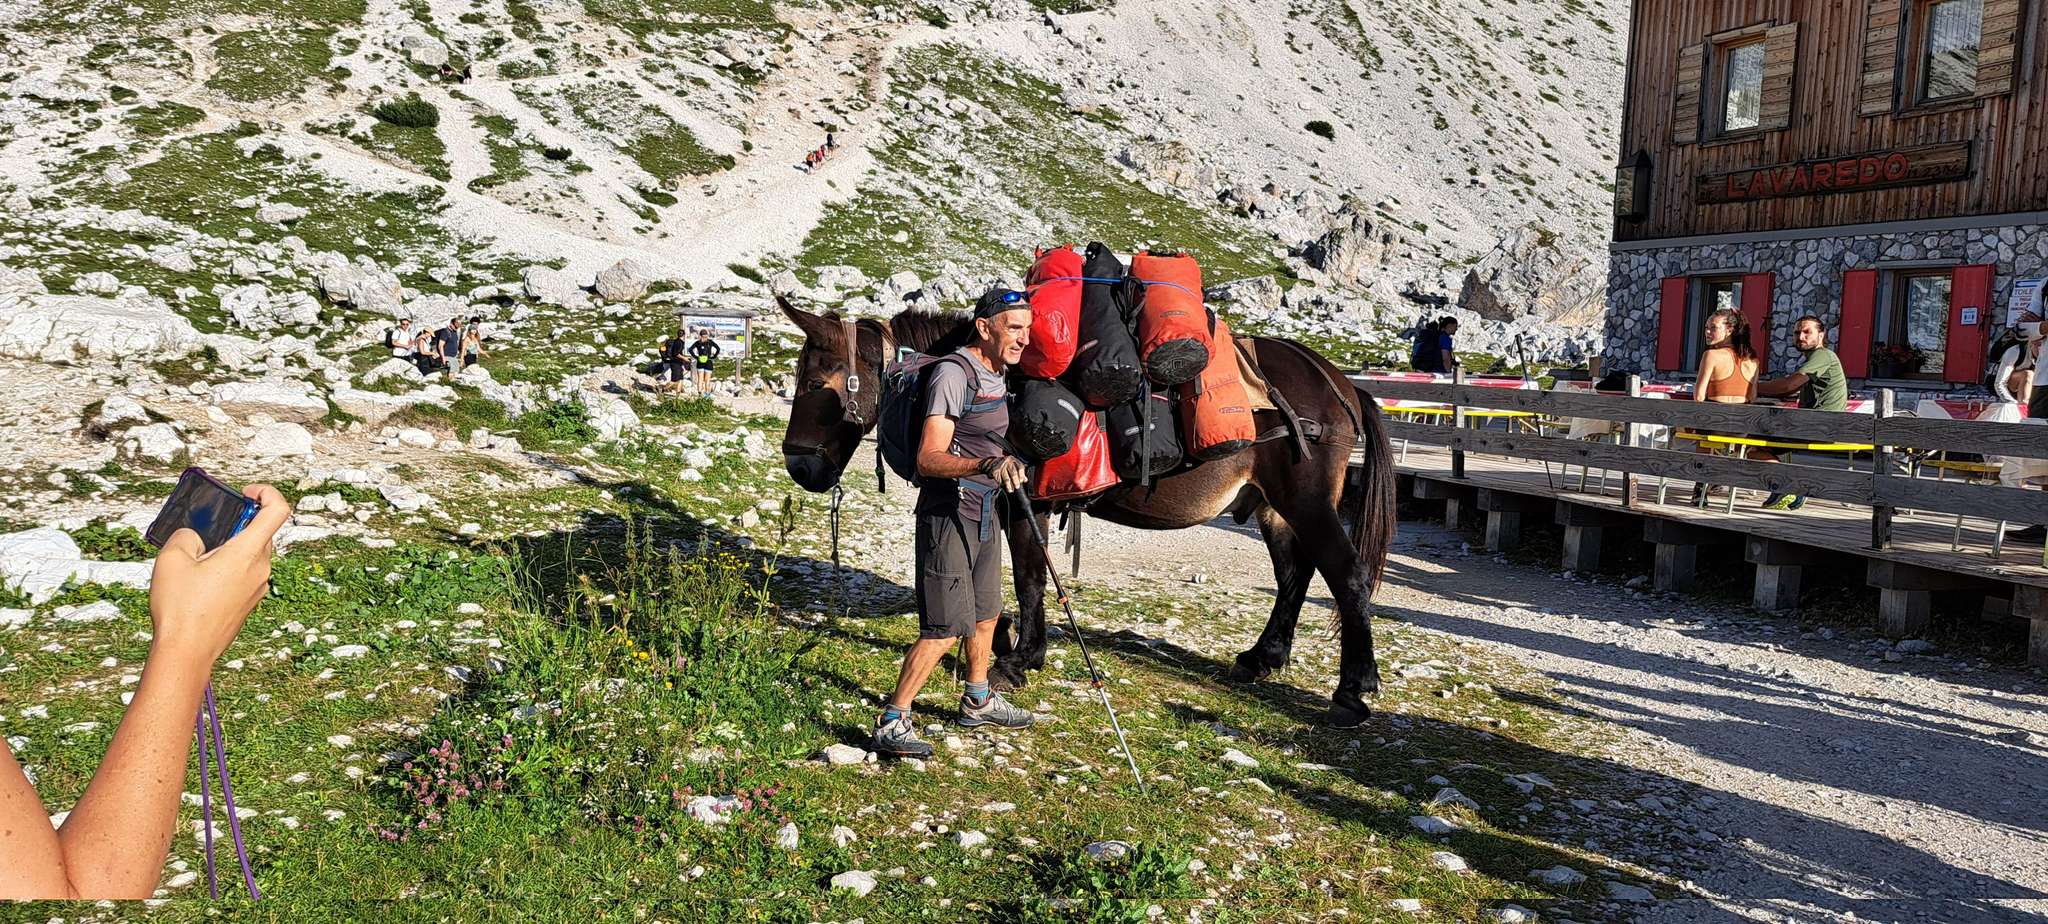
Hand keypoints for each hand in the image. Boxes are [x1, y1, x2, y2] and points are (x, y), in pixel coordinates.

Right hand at [147, 484, 290, 668]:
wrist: (187, 651)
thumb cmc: (181, 608)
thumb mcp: (172, 559)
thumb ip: (186, 536)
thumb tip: (195, 537)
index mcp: (248, 553)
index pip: (278, 511)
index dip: (267, 493)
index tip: (246, 493)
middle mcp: (261, 569)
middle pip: (261, 533)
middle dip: (236, 525)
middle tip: (208, 531)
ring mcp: (258, 587)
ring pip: (251, 555)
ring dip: (230, 549)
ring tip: (198, 558)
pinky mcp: (250, 602)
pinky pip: (246, 574)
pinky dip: (229, 568)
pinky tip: (201, 579)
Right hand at [990, 456, 1027, 492]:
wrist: (993, 462)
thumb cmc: (1006, 465)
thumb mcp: (1013, 465)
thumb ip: (1020, 471)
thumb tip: (1025, 480)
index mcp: (1013, 460)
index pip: (1020, 467)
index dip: (1022, 475)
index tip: (1022, 481)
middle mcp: (1007, 462)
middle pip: (1014, 473)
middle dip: (1016, 482)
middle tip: (1017, 487)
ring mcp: (1001, 466)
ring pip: (1007, 478)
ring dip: (1009, 485)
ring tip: (1011, 489)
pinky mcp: (995, 471)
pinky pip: (1000, 480)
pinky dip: (1002, 484)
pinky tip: (1004, 486)